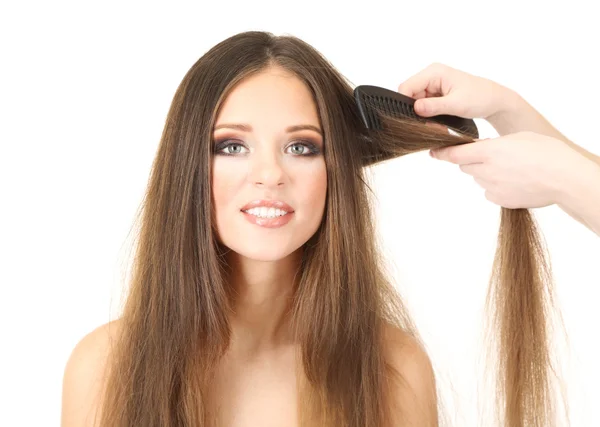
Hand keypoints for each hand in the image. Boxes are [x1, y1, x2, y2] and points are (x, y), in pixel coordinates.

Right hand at [397, 62, 516, 121]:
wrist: (494, 101)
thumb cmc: (480, 97)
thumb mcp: (456, 104)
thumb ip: (434, 106)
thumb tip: (415, 109)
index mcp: (434, 72)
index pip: (407, 86)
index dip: (405, 103)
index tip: (411, 118)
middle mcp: (431, 76)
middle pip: (410, 95)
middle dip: (415, 111)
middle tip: (428, 124)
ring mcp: (432, 85)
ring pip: (415, 103)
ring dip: (423, 114)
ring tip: (437, 122)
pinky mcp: (435, 94)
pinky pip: (423, 105)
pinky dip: (428, 115)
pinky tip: (438, 120)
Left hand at [429, 131, 585, 208]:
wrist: (562, 176)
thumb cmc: (544, 152)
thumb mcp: (516, 138)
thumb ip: (492, 145)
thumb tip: (479, 151)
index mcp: (487, 152)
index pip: (454, 154)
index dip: (442, 153)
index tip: (432, 152)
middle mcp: (485, 171)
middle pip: (466, 166)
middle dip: (473, 160)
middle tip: (494, 156)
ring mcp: (491, 188)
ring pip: (479, 179)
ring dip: (487, 173)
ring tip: (512, 169)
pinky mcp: (500, 200)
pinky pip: (490, 192)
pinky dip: (497, 187)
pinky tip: (515, 182)